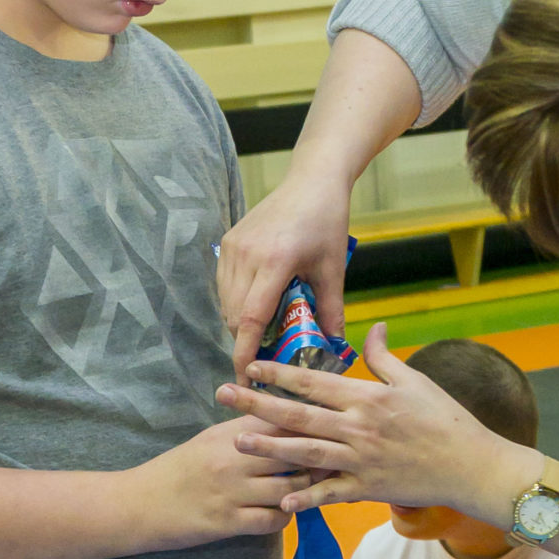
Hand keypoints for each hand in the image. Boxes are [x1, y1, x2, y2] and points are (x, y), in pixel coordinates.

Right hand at [126, 415, 314, 548]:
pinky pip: (273, 521)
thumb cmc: (179, 469)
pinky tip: (284, 514)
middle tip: (331, 463)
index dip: (310, 425)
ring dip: (304, 492)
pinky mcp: (228, 522)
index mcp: (229, 433)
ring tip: (309, 491)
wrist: (140, 503)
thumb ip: (246, 429)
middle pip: (294, 453)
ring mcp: (232, 491)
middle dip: (317, 459)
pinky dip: (285, 518)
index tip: (328, 430)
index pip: (281, 420)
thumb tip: (286, 418)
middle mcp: (233, 458)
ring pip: (290, 490)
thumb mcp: (210, 439)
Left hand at [216, 323, 534, 516]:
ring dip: (270, 448)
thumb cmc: (447, 419)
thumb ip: (386, 357)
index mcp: (367, 397)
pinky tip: (280, 500)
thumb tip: (373, 327)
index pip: (314, 381)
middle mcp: (359, 427)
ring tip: (237, 441)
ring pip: (306, 453)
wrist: (471, 465)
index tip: (251, 366)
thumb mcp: (416, 381)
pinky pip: (331, 493)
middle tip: (222, 396)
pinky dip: (306, 498)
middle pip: (299, 414)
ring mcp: (361, 460)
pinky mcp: (368, 488)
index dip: (279, 373)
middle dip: (257, 405)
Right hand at [217, 169, 353, 379]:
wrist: (311, 180)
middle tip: (267, 357)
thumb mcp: (333, 269)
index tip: (244, 379)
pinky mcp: (227, 243)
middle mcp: (247, 255)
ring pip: (226, 304)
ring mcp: (233, 247)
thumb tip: (334, 348)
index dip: (245, 353)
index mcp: (276, 261)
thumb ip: (331, 310)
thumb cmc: (327, 222)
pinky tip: (256, 306)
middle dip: (247, 343)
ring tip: (265, 332)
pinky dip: (236, 304)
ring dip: (241, 324)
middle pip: (235, 316)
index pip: (251, 318)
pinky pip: (224, 287)